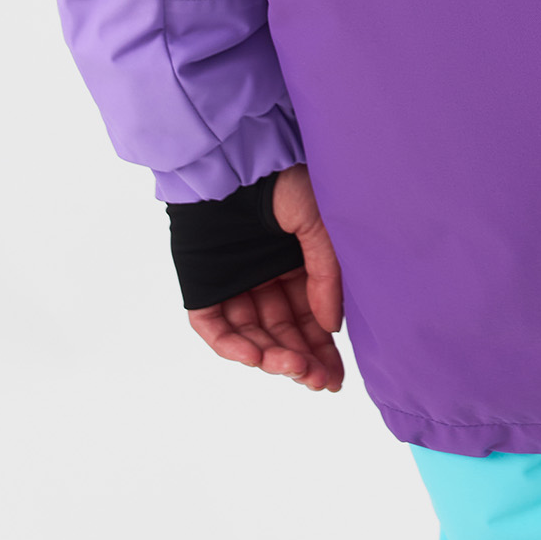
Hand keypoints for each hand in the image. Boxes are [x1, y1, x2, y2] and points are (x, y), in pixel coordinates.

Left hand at [187, 166, 345, 392]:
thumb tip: (331, 327)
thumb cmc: (282, 181)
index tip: (337, 377)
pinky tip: (257, 357)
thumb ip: (326, 275)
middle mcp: (264, 279)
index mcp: (295, 266)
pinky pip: (214, 326)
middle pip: (283, 334)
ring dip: (272, 357)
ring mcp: (232, 283)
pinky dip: (231, 345)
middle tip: (319, 381)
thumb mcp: (320, 225)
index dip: (323, 350)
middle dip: (302, 361)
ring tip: (293, 368)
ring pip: (252, 335)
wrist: (236, 158)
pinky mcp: (202, 286)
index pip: (311, 319)